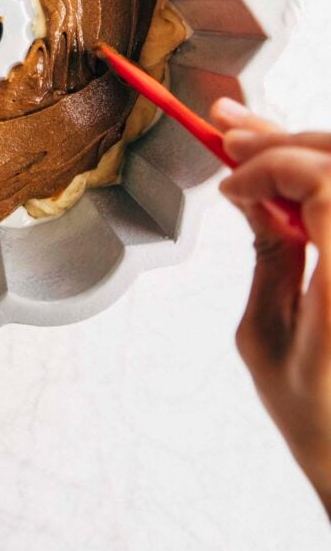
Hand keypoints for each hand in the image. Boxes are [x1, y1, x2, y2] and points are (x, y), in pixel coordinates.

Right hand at [211, 98, 330, 515]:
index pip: (325, 184)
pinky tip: (284, 176)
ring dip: (302, 151)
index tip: (230, 183)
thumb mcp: (267, 337)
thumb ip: (268, 254)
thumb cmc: (319, 419)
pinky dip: (318, 183)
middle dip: (285, 139)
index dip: (273, 165)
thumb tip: (252, 193)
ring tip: (249, 140)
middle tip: (231, 130)